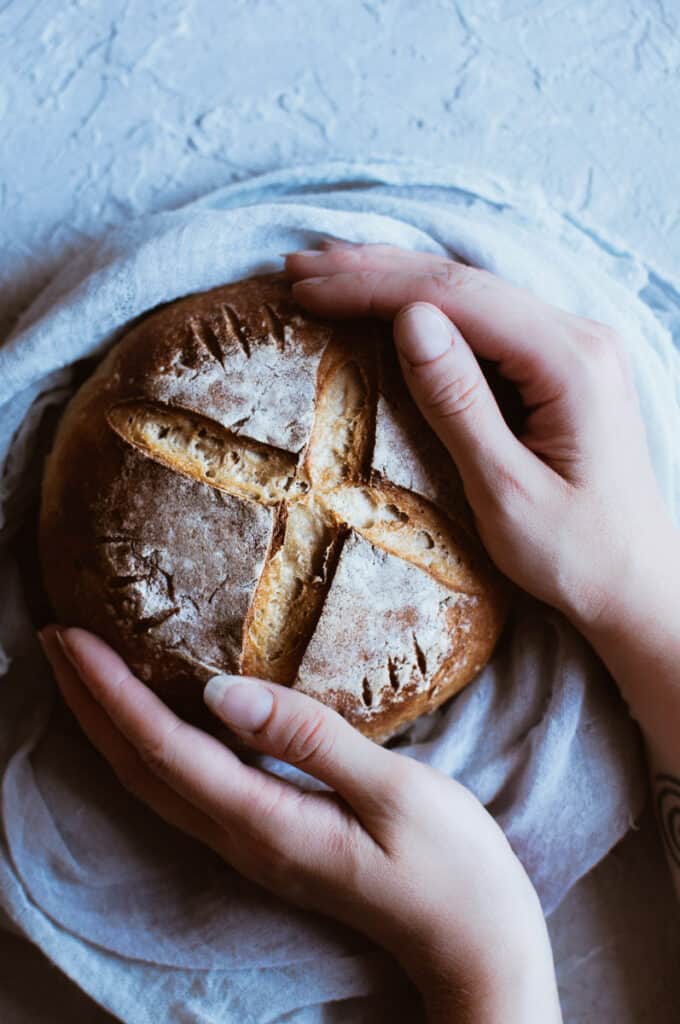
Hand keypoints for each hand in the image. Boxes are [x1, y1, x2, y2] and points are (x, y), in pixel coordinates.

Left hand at [39, 626, 560, 1022]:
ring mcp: (251, 845)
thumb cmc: (453, 868)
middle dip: (87, 702)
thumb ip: (308, 738)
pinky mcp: (268, 840)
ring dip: (106, 724)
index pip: (164, 749)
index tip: (71, 636)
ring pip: (152, 782)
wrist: (476, 947)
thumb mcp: (393, 791)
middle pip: (138, 768)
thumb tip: (219, 692)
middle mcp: (242, 838)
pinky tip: (146, 721)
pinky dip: (145, 747)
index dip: (110, 691)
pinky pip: (181, 789)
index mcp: (266, 822)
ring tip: (79, 671)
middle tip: (52, 637)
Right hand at [285, 241, 677, 634]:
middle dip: (376, 269)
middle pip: (463, 281)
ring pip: (473, 293)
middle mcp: (579, 338)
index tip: (308, 285)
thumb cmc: (577, 556)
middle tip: (300, 265)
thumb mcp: (506, 490)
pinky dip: (429, 307)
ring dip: (397, 279)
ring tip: (330, 270)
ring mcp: (575, 348)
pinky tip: (391, 300)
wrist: (638, 589)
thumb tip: (410, 319)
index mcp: (571, 361)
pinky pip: (487, 320)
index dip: (375, 285)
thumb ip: (458, 402)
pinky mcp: (564, 368)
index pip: (456, 297)